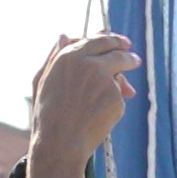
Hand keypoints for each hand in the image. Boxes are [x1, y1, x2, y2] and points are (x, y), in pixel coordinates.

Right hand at [30, 33, 139, 165]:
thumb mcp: (42, 81)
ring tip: (130, 90)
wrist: (60, 143)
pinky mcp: (116, 98)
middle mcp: (89, 63)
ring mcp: (105, 80)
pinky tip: (100, 118)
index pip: (97, 40)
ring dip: (126, 79)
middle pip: (116, 51)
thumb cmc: (46, 115)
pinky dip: (113, 105)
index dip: (112, 40)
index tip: (121, 43)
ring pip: (120, 74)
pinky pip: (118, 98)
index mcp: (69, 56)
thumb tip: (65, 34)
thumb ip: (55, 56)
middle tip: (134, 59)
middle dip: (127, 53)